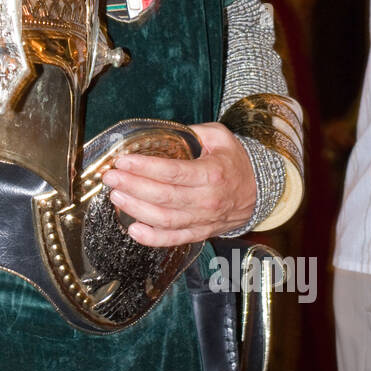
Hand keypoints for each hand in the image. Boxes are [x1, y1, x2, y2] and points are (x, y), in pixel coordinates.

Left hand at [101, 122, 256, 246]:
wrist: (259, 191)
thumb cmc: (235, 162)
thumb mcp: (220, 137)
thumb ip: (193, 131)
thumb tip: (164, 130)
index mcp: (211, 174)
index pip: (172, 172)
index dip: (144, 167)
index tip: (122, 160)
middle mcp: (207, 200)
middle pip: (163, 196)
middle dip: (131, 186)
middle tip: (110, 177)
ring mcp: (203, 220)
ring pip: (164, 219)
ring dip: (136, 209)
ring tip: (115, 196)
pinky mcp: (200, 233)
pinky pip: (173, 239)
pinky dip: (152, 238)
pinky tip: (132, 229)